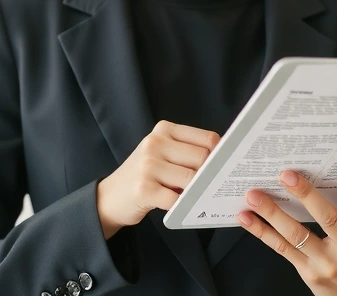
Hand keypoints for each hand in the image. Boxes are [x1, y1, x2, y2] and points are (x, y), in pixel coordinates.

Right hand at [96, 120, 219, 238]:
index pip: (208, 139)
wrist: (110, 196)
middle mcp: (155, 143)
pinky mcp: (144, 189)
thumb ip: (188, 152)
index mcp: (164, 130)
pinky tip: (179, 206)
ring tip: (195, 197)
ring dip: (196, 192)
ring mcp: (148, 166)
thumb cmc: (145, 175)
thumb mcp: (163, 153)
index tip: (225, 168)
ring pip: (191, 179)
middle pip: (202, 158)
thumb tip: (224, 162)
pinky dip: (183, 205)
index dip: (221, 155)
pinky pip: (176, 199)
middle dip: (209, 175)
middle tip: (211, 187)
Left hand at [236, 148, 336, 295]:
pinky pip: (281, 249)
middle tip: (287, 173)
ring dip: (273, 214)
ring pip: (297, 236)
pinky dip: (261, 232)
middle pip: (330, 219)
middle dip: (307, 195)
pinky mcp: (308, 272)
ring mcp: (328, 262)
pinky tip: (245, 216)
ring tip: (253, 193)